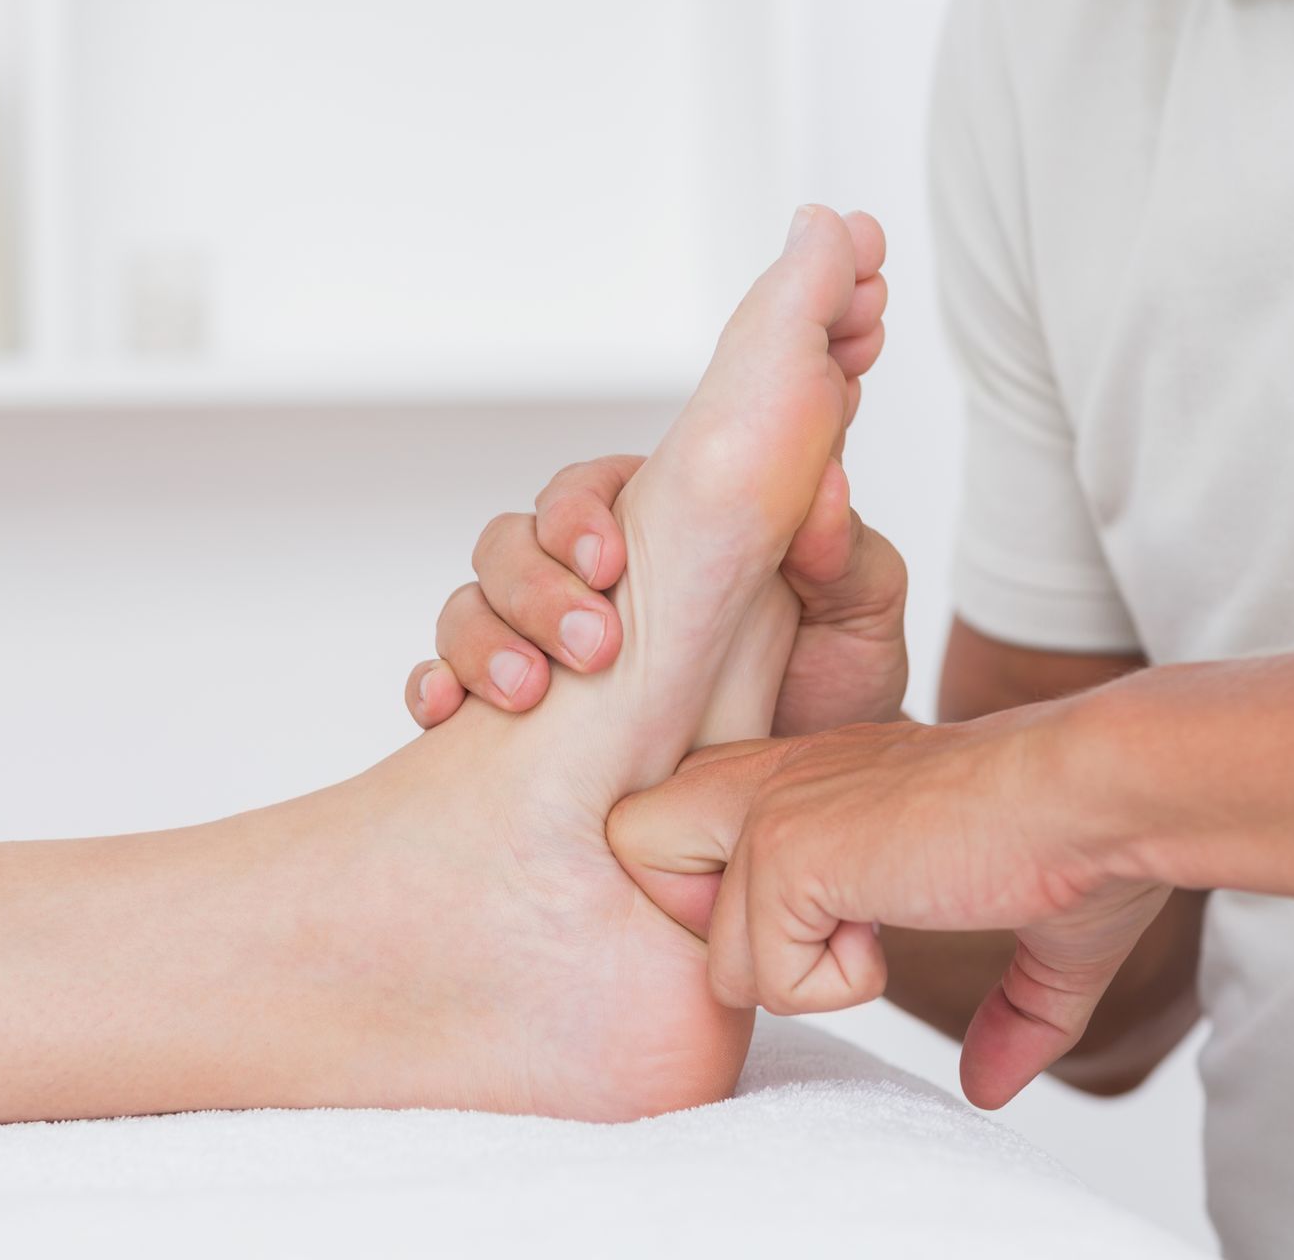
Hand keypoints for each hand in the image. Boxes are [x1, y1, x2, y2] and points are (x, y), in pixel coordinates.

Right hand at [404, 446, 908, 734]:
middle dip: (533, 587)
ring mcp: (544, 647)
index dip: (581, 515)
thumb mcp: (861, 621)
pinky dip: (432, 690)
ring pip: (469, 608)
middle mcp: (590, 581)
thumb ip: (841, 552)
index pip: (589, 489)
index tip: (609, 564)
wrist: (811, 808)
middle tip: (588, 646)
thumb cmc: (837, 699)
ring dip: (481, 641)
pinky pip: (442, 685)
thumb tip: (821, 484)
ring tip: (522, 694)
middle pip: (512, 543)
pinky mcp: (518, 723)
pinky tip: (447, 717)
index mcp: (661, 531)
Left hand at [606, 709, 1169, 1108]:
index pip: (684, 827)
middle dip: (711, 925)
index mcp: (810, 779)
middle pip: (634, 847)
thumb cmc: (1077, 837)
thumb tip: (991, 1085)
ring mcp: (768, 812)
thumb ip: (1004, 1009)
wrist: (1097, 793)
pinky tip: (895, 923)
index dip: (727, 898)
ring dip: (805, 978)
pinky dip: (836, 984)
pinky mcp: (785, 852)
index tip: (833, 915)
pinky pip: (760, 976)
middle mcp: (770, 780)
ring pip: (713, 959)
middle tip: (816, 929)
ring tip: (887, 924)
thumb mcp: (1034, 935)